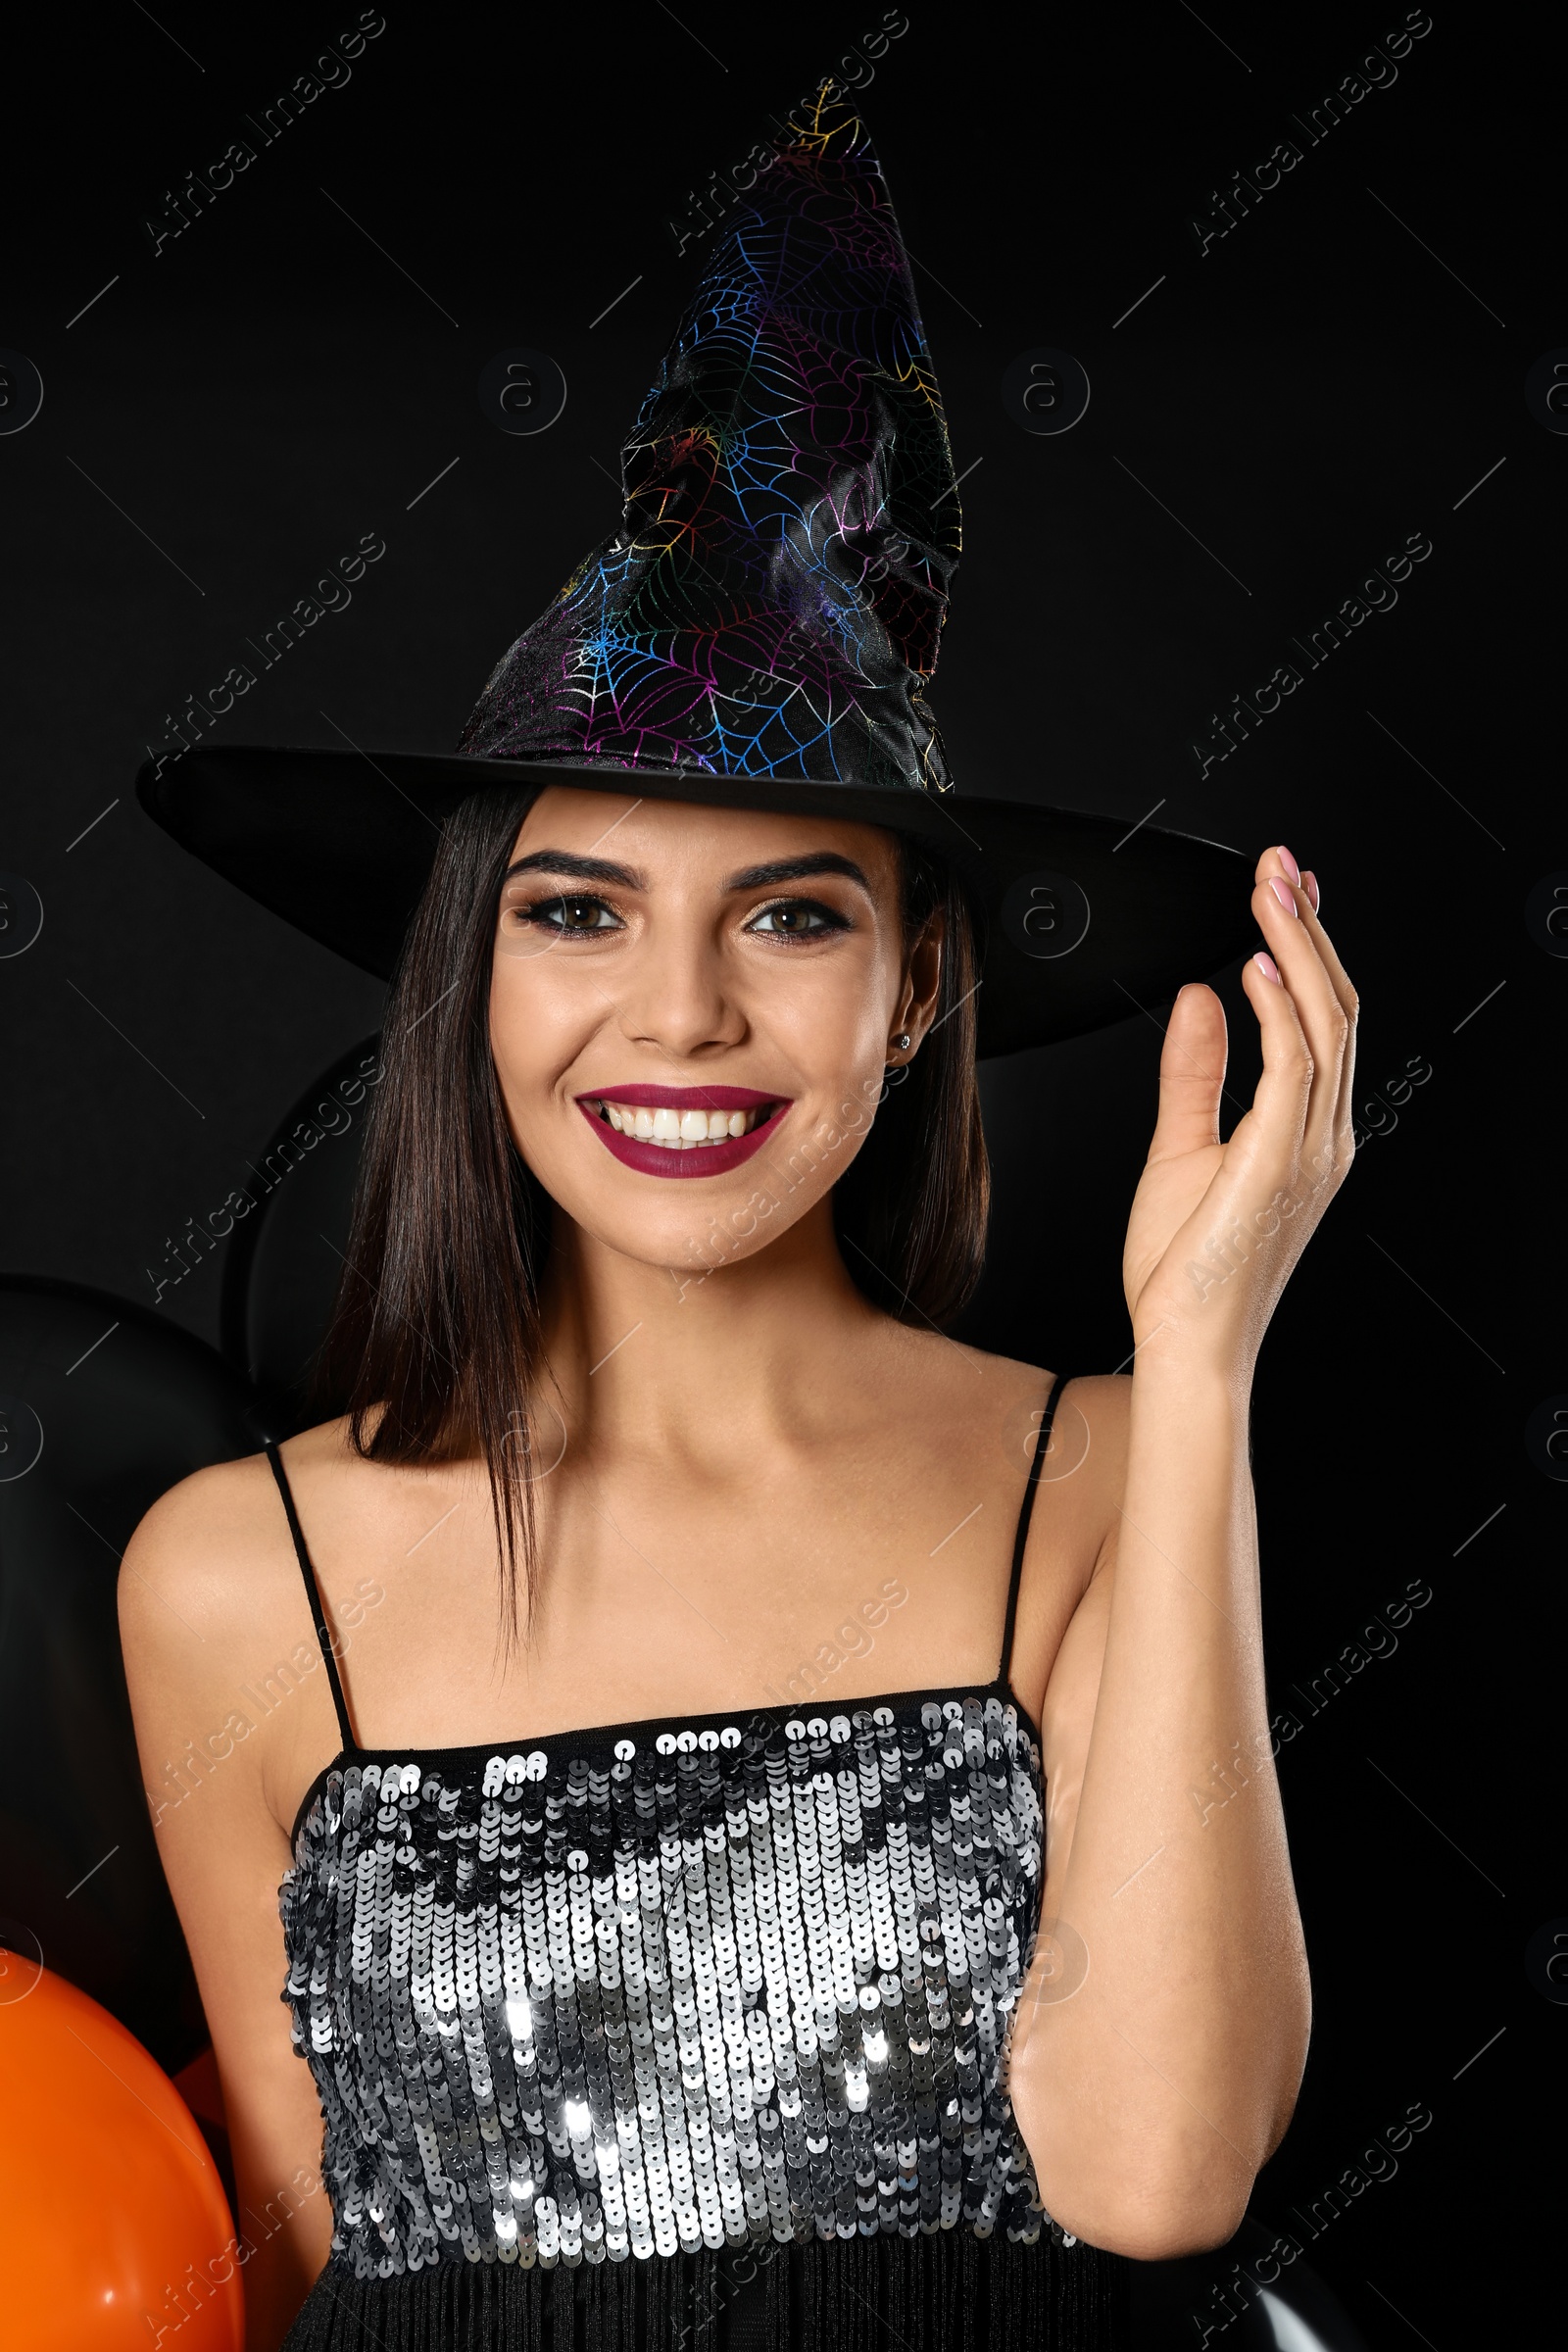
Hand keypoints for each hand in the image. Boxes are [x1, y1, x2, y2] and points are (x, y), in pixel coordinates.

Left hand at [1121, 846, 1357, 1372]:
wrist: (1184, 1345)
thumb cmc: (1183, 1272)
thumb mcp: (1181, 1147)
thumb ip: (1194, 1072)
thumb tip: (1198, 998)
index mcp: (1305, 1131)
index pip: (1320, 1018)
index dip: (1307, 947)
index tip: (1285, 890)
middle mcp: (1322, 1134)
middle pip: (1334, 1007)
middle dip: (1307, 928)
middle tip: (1280, 865)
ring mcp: (1310, 1148)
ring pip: (1324, 1024)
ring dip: (1296, 949)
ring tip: (1270, 890)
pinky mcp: (1281, 1161)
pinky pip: (1294, 1069)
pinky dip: (1280, 1011)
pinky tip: (1256, 966)